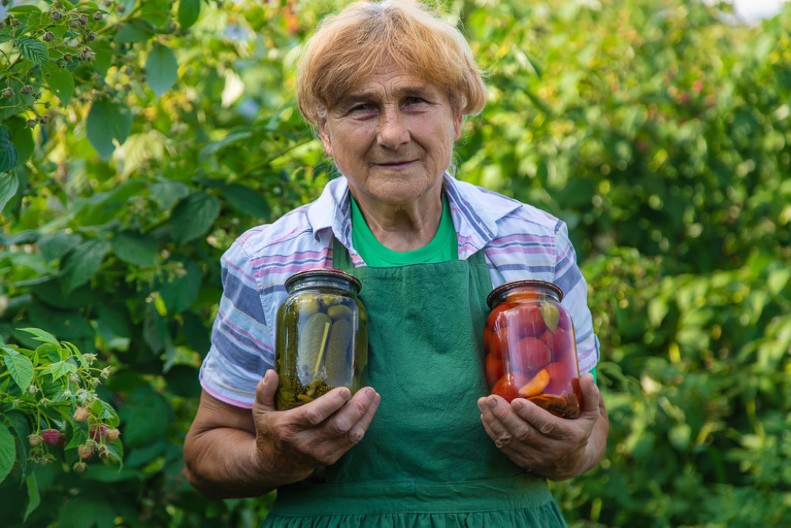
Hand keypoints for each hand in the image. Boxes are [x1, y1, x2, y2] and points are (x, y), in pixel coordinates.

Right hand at [252, 369, 380, 483]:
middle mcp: (306, 443)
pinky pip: (352, 442)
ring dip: (365, 415)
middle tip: (369, 390)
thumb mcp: (261, 411)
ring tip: (374, 396)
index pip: (313, 416)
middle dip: (356, 408)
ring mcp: (321, 452)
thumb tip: (271, 372)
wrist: (275, 466)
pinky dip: (364, 424)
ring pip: (350, 435)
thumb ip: (264, 391)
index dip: (331, 404)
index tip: (345, 390)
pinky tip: (370, 408)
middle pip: (337, 426)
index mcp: (289, 428)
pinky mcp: (331, 458)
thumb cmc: (270, 431)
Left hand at [477, 373, 606, 479]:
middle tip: (490, 398)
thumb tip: (587, 377)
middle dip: (504, 415)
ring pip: (510, 441)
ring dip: (494, 422)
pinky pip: (504, 448)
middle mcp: (551, 450)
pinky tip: (485, 416)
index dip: (531, 414)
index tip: (516, 400)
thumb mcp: (592, 416)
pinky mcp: (523, 462)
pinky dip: (493, 432)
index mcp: (569, 437)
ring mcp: (535, 458)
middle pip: (523, 433)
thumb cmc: (580, 431)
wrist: (574, 464)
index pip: (547, 426)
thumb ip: (590, 397)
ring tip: (483, 403)